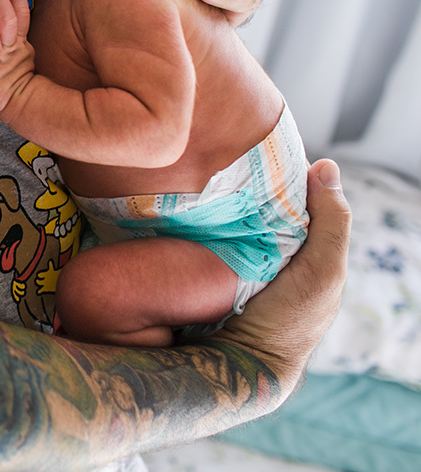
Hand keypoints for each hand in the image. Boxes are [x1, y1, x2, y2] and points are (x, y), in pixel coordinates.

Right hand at [212, 159, 350, 391]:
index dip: (273, 173)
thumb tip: (326, 165)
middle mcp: (257, 251)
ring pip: (217, 218)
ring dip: (208, 202)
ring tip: (194, 175)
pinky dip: (189, 221)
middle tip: (218, 157)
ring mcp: (221, 260)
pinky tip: (180, 204)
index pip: (284, 198)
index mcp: (292, 248)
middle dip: (237, 184)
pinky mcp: (192, 268)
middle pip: (248, 205)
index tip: (253, 147)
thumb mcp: (323, 270)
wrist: (240, 364)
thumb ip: (331, 223)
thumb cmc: (289, 320)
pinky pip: (192, 236)